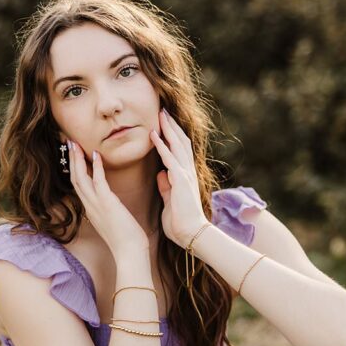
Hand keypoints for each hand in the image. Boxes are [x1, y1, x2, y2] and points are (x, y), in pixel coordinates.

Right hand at [67, 140, 149, 255]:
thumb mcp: (113, 220)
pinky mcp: (107, 204)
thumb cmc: (127, 239)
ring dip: (77, 159)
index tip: (73, 154)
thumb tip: (110, 203)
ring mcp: (96, 205)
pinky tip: (96, 154)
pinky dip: (96, 167)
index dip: (74, 168)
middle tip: (68, 142)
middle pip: (74, 178)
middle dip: (70, 159)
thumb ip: (108, 210)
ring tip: (73, 143)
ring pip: (80, 178)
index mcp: (91, 209)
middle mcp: (89, 206)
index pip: (78, 185)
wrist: (130, 253)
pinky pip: (98, 182)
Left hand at [149, 107, 208, 246]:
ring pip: (178, 145)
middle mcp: (187, 172)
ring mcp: (185, 175)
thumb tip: (161, 175)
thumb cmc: (181, 222)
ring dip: (168, 129)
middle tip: (163, 110)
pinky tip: (154, 134)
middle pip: (181, 142)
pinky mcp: (181, 181)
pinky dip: (162, 145)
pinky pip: (170, 159)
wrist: (192, 235)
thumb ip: (166, 186)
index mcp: (184, 176)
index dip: (172, 135)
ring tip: (160, 114)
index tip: (163, 123)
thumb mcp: (170, 200)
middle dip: (171, 125)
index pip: (179, 150)